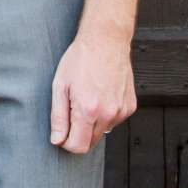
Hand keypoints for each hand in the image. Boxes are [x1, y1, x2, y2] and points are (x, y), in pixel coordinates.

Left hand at [50, 23, 135, 154]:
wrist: (106, 40)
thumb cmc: (81, 59)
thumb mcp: (60, 86)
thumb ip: (58, 117)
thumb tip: (57, 140)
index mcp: (88, 110)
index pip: (77, 146)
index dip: (66, 142)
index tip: (62, 132)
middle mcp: (108, 114)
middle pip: (91, 143)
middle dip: (78, 134)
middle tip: (72, 110)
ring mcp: (121, 111)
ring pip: (102, 132)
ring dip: (92, 124)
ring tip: (87, 98)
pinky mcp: (130, 107)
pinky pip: (114, 121)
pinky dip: (105, 114)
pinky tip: (100, 95)